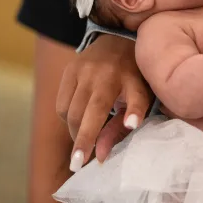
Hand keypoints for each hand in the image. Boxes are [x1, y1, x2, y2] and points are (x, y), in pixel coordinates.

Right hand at [56, 34, 151, 169]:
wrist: (119, 38)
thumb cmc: (136, 75)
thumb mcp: (141, 96)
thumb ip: (123, 125)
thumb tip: (102, 156)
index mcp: (129, 79)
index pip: (128, 103)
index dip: (129, 117)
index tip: (117, 140)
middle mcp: (104, 73)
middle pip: (87, 114)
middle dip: (82, 141)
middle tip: (79, 164)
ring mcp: (83, 70)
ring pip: (70, 112)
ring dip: (74, 131)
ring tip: (83, 142)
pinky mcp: (69, 70)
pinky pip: (61, 104)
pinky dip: (67, 118)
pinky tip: (78, 121)